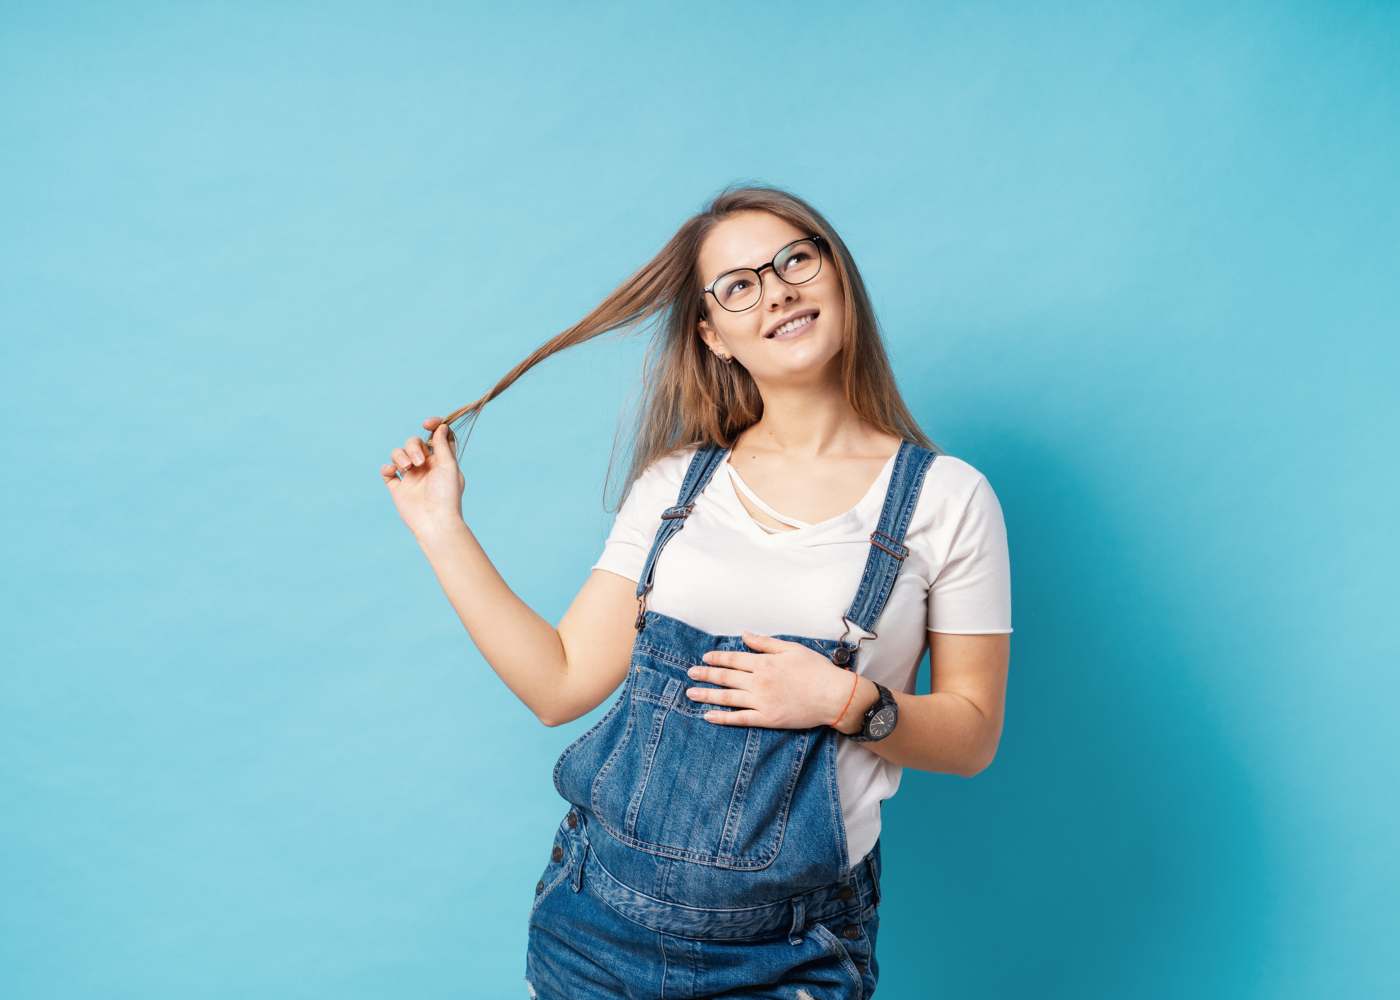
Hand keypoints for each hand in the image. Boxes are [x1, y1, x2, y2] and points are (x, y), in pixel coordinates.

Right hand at [380, 416, 465, 536]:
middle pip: (414, 442)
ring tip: (407, 468)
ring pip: (398, 454)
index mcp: (441, 460)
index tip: (427, 423)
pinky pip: (387, 472)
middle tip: (419, 462)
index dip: (432, 426)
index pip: (436, 436)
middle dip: (413, 446)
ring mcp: (410, 477)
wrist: (435, 522)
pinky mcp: (397, 488)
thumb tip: (441, 426)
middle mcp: (425, 467)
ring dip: (400, 456)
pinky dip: (387, 468)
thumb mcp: (449, 466)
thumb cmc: (447, 495)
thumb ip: (442, 445)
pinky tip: (393, 472)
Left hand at [684, 630, 863, 729]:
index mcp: (764, 663)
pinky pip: (740, 718)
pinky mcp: (767, 718)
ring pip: (728, 698)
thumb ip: (765, 643)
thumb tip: (744, 634)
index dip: (717, 658)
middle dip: (706, 675)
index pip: (733, 659)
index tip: (705, 658)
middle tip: (691, 674)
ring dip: (707, 695)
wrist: (833, 696)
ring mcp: (761, 701)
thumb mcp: (791, 648)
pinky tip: (708, 716)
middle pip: (726, 677)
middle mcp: (759, 681)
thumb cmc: (816, 670)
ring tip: (691, 694)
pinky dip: (722, 718)